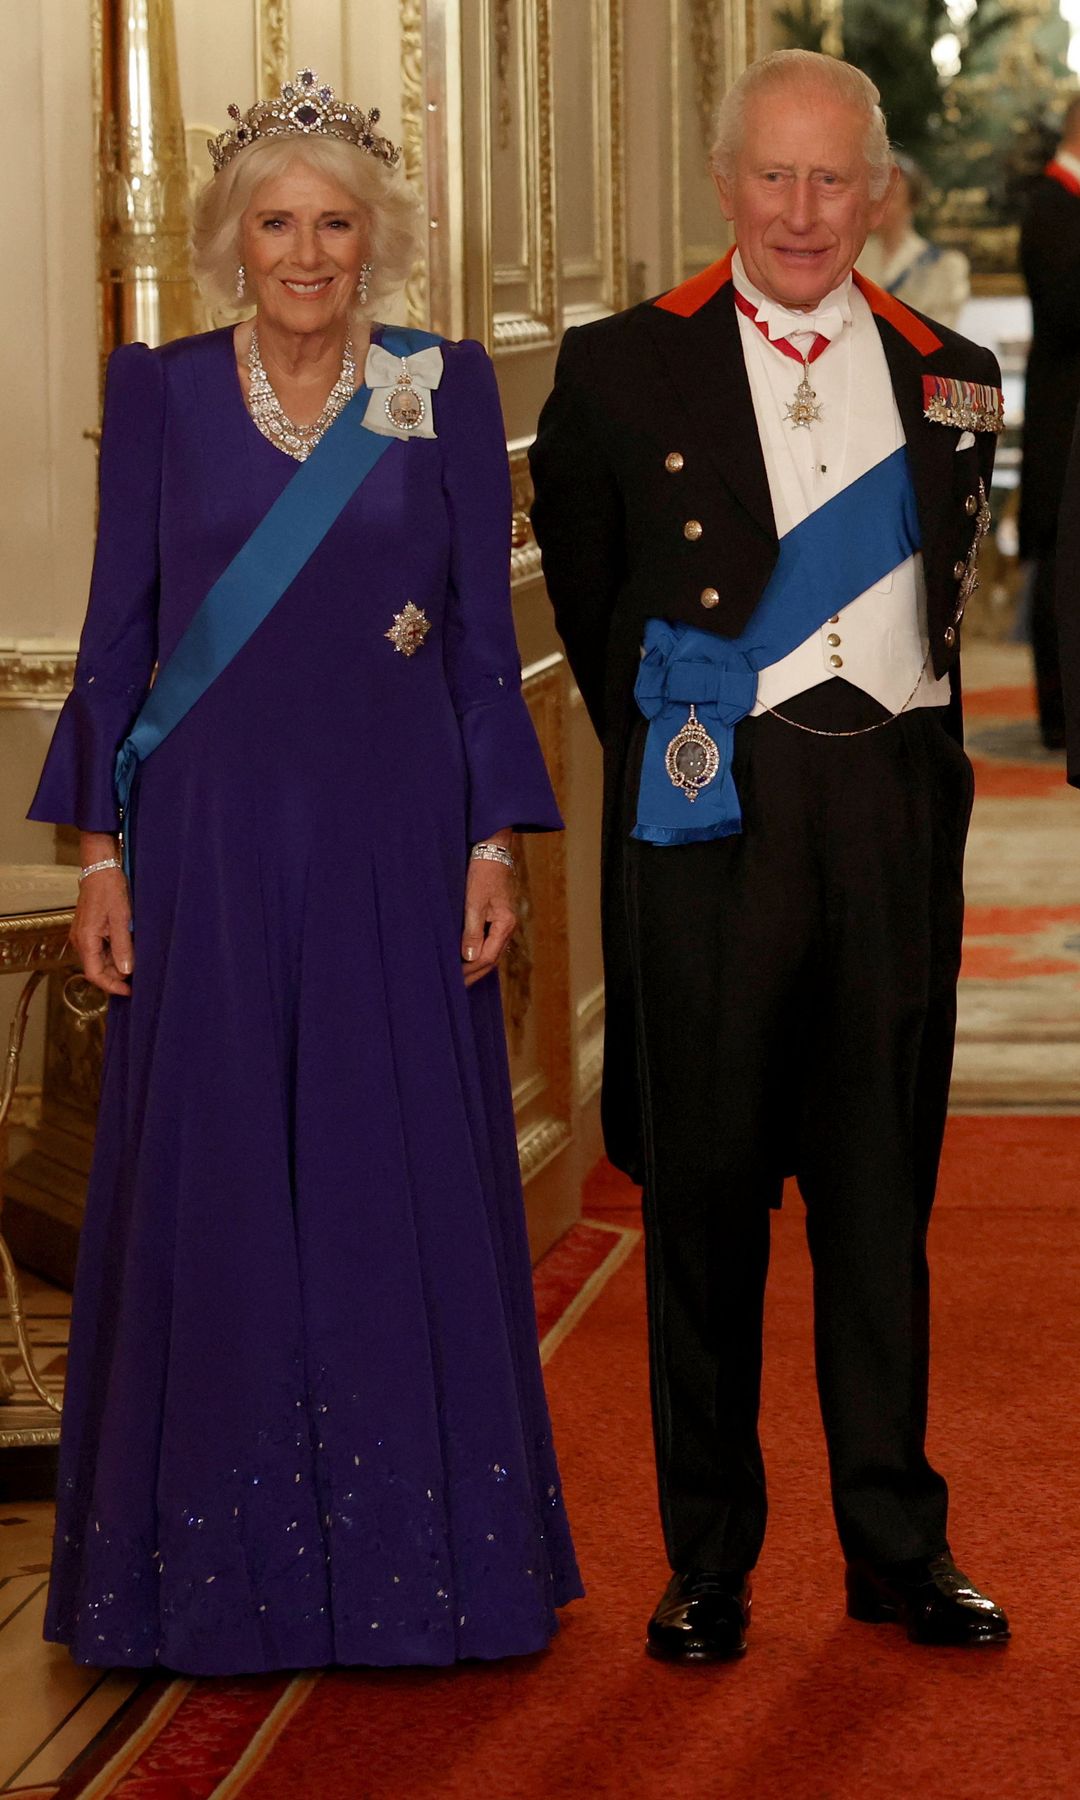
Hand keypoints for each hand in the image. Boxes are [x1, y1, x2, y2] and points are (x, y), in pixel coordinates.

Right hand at [71, 867, 133, 995]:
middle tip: (139, 974)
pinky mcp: (89, 930)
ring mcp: (83, 935)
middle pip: (97, 969)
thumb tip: (126, 971)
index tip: (129, 991)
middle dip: (116, 975)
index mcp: (85, 939)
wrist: (100, 869)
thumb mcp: (121, 920)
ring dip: (116, 963)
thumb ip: (123, 947)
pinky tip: (128, 948)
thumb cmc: (109, 890)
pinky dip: (113, 953)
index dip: (111, 986)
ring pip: (99, 960)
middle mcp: (80, 940)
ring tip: (136, 960)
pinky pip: (100, 949)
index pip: (94, 974)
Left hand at [461, 854, 516, 987]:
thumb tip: (469, 957)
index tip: (455, 979)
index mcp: (505, 924)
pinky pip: (490, 942)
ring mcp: (504, 923)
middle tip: (456, 987)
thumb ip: (472, 931)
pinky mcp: (498, 918)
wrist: (493, 852)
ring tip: (461, 977)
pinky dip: (478, 952)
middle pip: (492, 959)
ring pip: (491, 952)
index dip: (470, 970)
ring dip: (476, 966)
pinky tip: (467, 957)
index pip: (487, 957)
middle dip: (474, 974)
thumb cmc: (483, 874)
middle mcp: (507, 927)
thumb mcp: (474, 902)